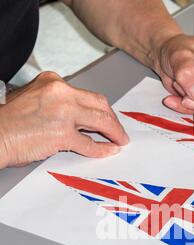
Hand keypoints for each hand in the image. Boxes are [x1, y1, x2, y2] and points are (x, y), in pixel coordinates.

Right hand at [0, 72, 128, 168]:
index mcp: (53, 82)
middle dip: (112, 118)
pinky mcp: (63, 134)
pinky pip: (90, 143)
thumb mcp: (34, 100)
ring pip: (100, 120)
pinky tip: (110, 150)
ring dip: (114, 132)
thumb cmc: (9, 122)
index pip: (86, 94)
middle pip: (99, 103)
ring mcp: (64, 113)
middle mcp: (61, 92)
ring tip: (120, 140)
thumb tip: (77, 118)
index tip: (106, 116)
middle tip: (118, 130)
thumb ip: (56, 104)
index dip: (100, 108)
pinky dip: (103, 149)